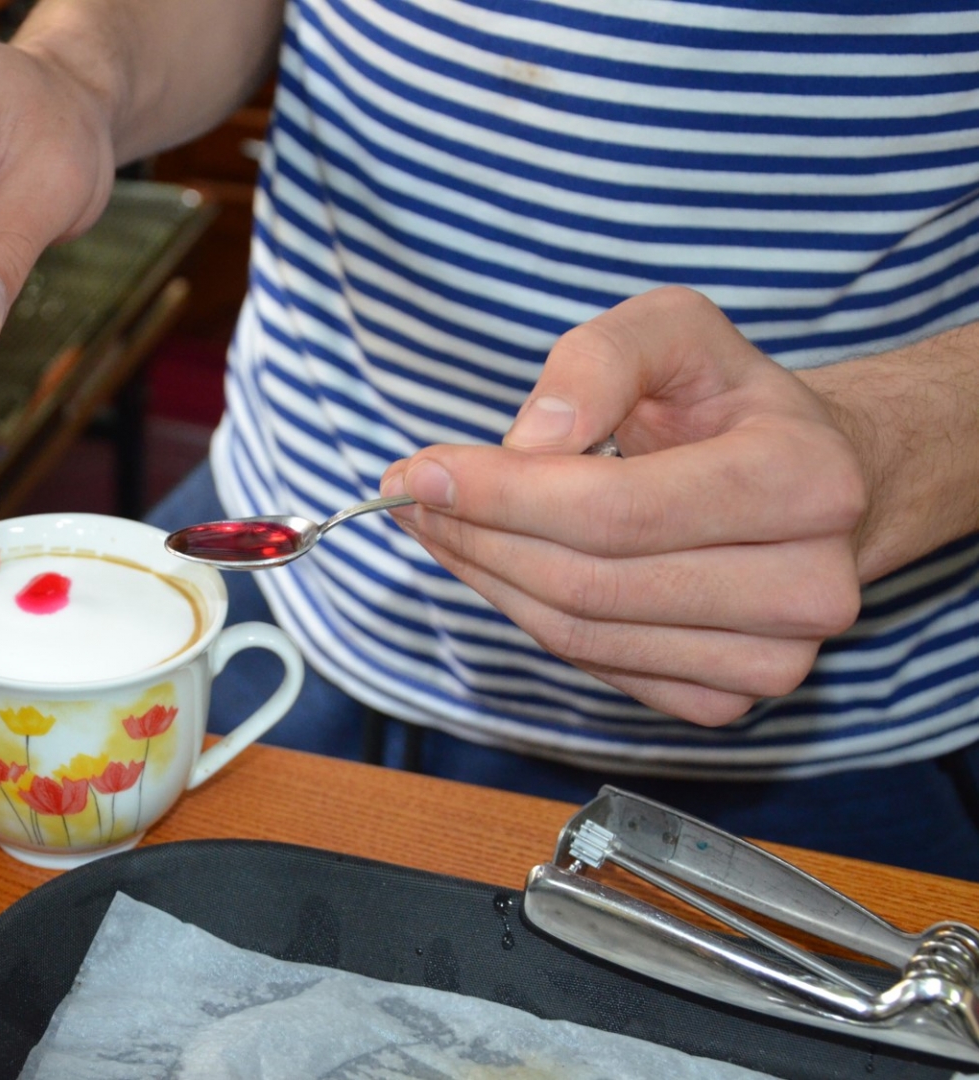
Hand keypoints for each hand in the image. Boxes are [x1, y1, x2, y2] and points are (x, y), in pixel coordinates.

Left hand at [380, 287, 868, 725]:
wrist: (812, 484)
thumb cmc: (730, 402)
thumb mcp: (675, 333)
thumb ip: (601, 360)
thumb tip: (529, 441)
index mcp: (807, 481)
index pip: (618, 508)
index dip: (503, 495)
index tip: (422, 470)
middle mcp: (807, 586)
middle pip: (588, 581)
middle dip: (477, 535)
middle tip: (411, 495)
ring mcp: (771, 659)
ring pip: (578, 633)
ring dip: (486, 576)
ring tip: (436, 522)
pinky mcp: (726, 700)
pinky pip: (593, 664)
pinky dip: (525, 612)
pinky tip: (496, 562)